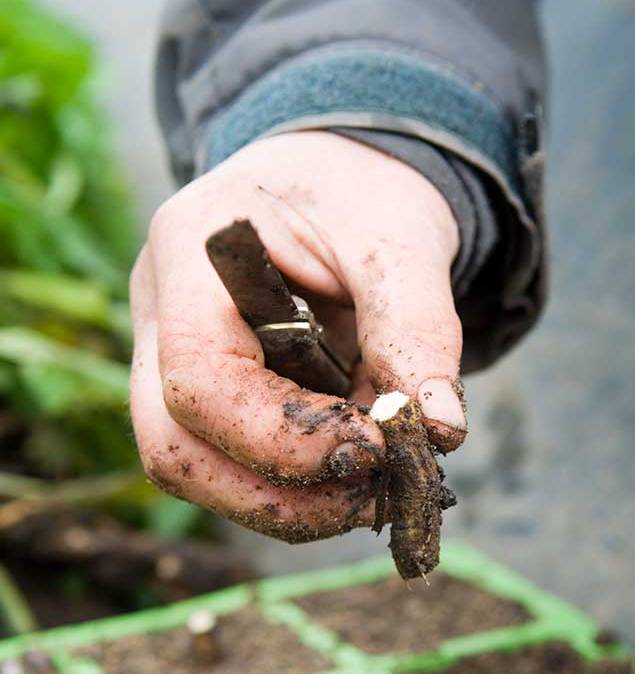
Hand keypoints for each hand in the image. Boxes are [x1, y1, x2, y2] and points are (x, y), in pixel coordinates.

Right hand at [130, 131, 465, 540]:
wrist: (337, 173)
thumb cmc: (360, 190)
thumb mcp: (401, 237)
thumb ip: (420, 328)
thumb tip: (440, 433)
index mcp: (189, 251)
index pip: (200, 380)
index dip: (284, 439)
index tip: (376, 450)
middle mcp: (156, 310)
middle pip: (174, 448)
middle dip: (278, 497)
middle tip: (373, 496)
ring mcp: (166, 357)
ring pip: (196, 471)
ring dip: (293, 501)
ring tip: (376, 478)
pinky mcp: (203, 394)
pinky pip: (231, 465)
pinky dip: (301, 485)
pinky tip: (358, 461)